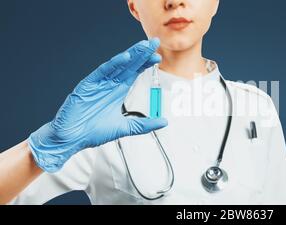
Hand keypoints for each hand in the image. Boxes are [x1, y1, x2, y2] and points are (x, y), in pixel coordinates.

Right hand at [28, 39, 166, 172]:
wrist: (71, 139)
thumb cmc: (92, 132)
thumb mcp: (125, 128)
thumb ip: (144, 125)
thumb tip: (163, 122)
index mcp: (117, 91)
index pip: (134, 72)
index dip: (145, 64)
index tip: (157, 57)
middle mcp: (109, 85)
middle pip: (128, 65)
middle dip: (141, 54)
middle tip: (154, 43)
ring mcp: (98, 83)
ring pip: (117, 65)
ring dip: (131, 55)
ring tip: (143, 46)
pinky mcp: (87, 85)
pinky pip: (102, 72)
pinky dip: (113, 64)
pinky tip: (125, 57)